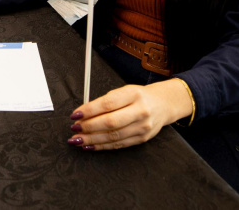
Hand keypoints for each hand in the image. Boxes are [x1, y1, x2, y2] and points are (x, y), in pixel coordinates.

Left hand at [68, 81, 191, 150]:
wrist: (163, 104)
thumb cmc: (139, 96)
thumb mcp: (125, 91)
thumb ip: (106, 101)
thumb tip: (84, 113)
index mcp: (133, 94)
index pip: (107, 104)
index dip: (89, 110)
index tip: (75, 115)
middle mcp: (140, 111)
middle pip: (110, 122)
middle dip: (89, 127)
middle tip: (74, 129)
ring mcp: (142, 127)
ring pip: (113, 136)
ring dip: (92, 139)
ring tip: (78, 139)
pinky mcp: (142, 139)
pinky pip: (119, 144)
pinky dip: (102, 146)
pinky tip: (91, 145)